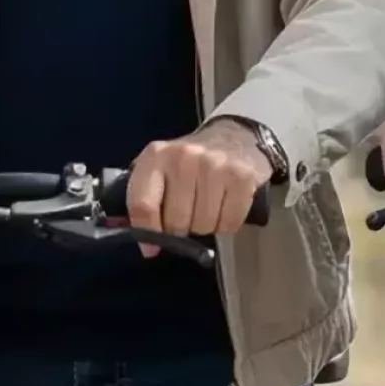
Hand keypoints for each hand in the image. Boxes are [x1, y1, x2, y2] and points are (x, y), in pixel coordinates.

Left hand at [125, 120, 273, 257]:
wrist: (231, 138)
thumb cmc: (188, 162)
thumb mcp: (158, 172)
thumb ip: (144, 204)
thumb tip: (149, 248)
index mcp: (156, 156)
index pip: (142, 205)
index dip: (146, 232)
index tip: (152, 245)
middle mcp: (184, 157)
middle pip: (176, 222)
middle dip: (180, 228)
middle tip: (187, 214)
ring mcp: (215, 165)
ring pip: (203, 225)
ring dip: (205, 226)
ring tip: (206, 207)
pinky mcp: (242, 176)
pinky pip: (229, 223)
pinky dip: (226, 223)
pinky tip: (224, 206)